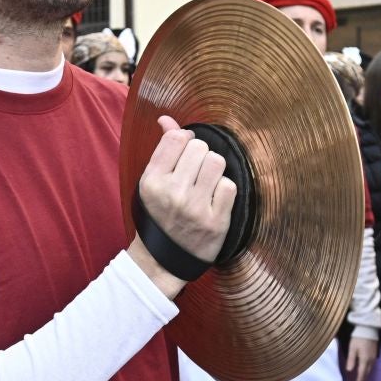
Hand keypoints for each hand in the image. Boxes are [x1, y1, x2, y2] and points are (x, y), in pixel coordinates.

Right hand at [129, 115, 236, 297]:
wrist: (163, 261)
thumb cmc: (159, 215)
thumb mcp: (151, 182)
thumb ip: (162, 149)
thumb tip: (167, 118)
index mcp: (152, 180)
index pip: (178, 138)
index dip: (185, 141)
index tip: (184, 155)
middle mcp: (172, 193)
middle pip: (200, 147)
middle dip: (200, 156)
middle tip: (195, 174)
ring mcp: (195, 208)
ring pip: (217, 162)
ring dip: (214, 169)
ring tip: (206, 183)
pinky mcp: (216, 222)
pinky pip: (230, 186)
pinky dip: (224, 190)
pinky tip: (214, 200)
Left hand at [345, 335, 377, 380]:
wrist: (369, 329)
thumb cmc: (358, 338)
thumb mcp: (352, 348)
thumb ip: (351, 359)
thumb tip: (349, 370)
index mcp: (364, 359)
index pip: (362, 373)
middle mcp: (371, 360)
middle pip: (367, 373)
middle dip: (362, 380)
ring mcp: (374, 357)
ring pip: (370, 370)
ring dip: (365, 376)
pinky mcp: (375, 354)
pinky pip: (371, 365)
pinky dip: (368, 370)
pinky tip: (365, 370)